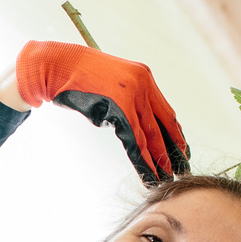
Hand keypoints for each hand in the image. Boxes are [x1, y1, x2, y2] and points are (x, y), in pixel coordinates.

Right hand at [10, 41, 189, 179]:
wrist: (58, 65)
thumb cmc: (78, 76)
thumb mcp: (110, 84)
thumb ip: (126, 100)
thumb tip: (133, 125)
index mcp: (144, 76)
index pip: (166, 110)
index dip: (175, 133)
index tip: (182, 149)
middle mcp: (143, 83)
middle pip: (165, 122)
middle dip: (174, 148)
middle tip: (182, 167)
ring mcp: (133, 94)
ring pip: (151, 134)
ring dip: (160, 158)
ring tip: (166, 176)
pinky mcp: (119, 107)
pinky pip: (136, 138)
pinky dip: (143, 158)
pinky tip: (149, 171)